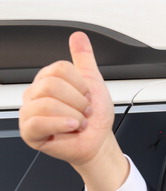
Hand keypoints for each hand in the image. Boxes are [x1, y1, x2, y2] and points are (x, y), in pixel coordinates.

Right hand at [19, 32, 128, 190]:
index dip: (80, 84)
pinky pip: (38, 122)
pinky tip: (72, 127)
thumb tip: (78, 36)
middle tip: (84, 111)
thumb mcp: (93, 83)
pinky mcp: (29, 132)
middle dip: (78, 101)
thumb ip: (84, 59)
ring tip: (78, 122)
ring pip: (47, 103)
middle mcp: (36, 94)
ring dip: (73, 115)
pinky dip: (62, 124)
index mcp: (48, 79)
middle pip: (52, 85)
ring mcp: (30, 112)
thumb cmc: (94, 117)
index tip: (87, 96)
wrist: (98, 141)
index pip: (59, 69)